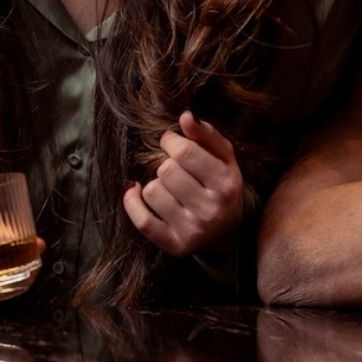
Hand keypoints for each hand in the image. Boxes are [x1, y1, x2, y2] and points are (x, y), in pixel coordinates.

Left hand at [123, 111, 243, 256]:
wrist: (229, 232)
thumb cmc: (221, 185)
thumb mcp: (223, 158)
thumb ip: (206, 134)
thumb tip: (185, 116)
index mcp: (226, 184)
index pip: (185, 152)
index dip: (171, 141)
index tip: (171, 142)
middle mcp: (212, 210)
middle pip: (166, 171)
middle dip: (166, 164)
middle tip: (175, 169)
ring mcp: (193, 230)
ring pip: (152, 191)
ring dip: (155, 184)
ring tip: (169, 188)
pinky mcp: (175, 245)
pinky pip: (142, 220)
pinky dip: (132, 202)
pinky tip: (137, 192)